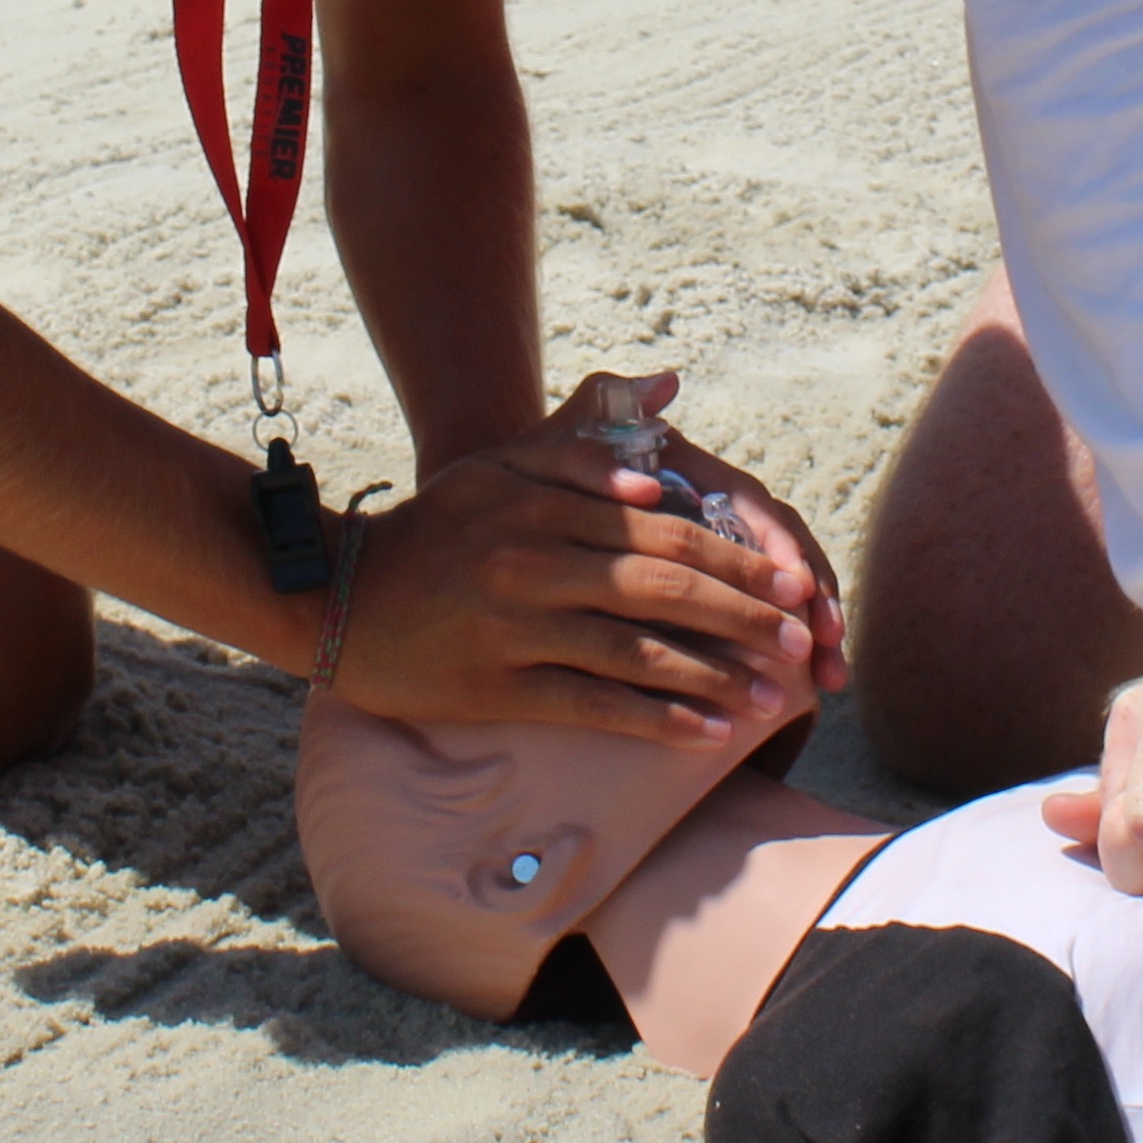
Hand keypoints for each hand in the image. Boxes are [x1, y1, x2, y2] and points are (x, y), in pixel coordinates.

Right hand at [322, 428, 825, 741]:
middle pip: (666, 588)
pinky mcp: (501, 685)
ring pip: (640, 652)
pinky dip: (659, 719)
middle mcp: (537, 558)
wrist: (340, 597)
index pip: (667, 528)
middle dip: (746, 618)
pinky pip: (596, 706)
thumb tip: (668, 408)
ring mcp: (519, 625)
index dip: (739, 558)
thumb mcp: (501, 463)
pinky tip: (710, 734)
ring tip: (775, 696)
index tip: (793, 583)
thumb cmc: (438, 528)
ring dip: (718, 676)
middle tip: (803, 642)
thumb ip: (583, 437)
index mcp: (546, 499)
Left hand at [545, 368, 850, 694]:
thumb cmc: (531, 485)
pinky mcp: (706, 591)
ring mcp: (714, 549)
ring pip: (783, 586)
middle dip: (814, 597)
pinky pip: (755, 619)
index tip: (794, 589)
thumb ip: (605, 412)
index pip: (752, 503)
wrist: (498, 521)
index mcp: (689, 472)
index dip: (778, 545)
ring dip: (816, 627)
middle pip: (782, 548)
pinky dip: (784, 648)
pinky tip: (806, 688)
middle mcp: (713, 506)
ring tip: (829, 677)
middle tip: (828, 646)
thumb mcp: (559, 449)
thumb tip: (664, 382)